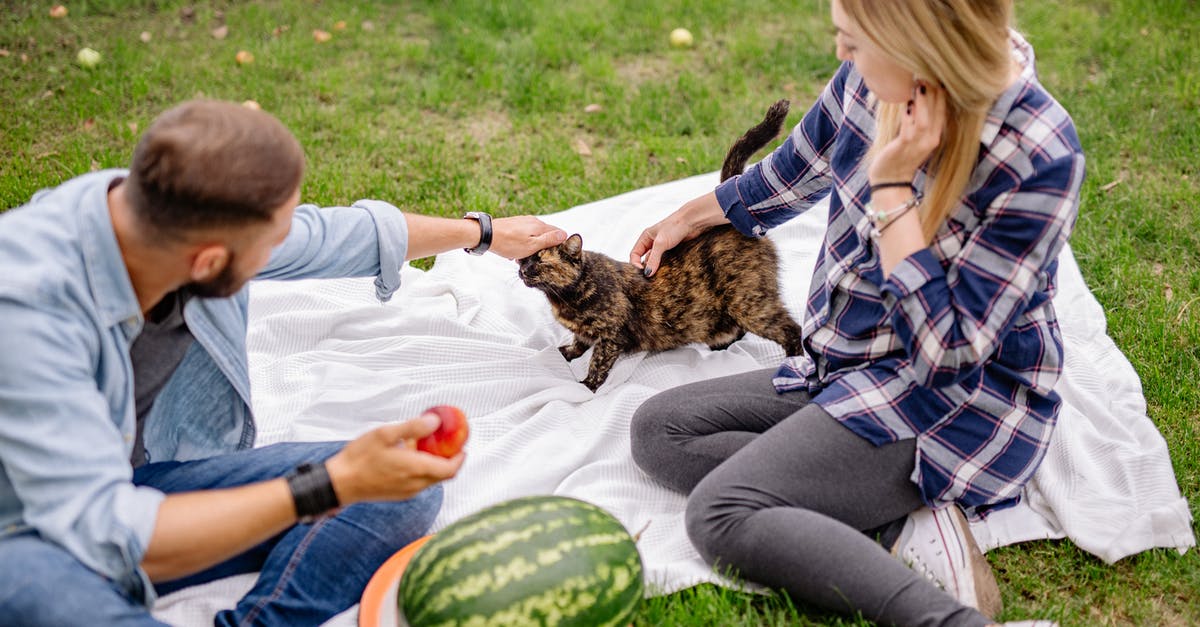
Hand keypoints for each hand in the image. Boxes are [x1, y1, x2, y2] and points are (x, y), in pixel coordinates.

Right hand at [325, 414, 463, 503]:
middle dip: (450, 460)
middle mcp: (415, 484)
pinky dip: (423, 470)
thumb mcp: (385, 433)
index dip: (460, 458)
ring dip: (435, 464)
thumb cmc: (360, 457)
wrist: (340, 483)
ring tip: (426, 446)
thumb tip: (435, 421)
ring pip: (432, 479)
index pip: (450, 469)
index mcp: (415, 469)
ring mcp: (407, 492)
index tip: (463, 445)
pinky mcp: (399, 494)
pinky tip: (410, 456)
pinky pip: (419, 482)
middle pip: (443, 475)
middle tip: (448, 443)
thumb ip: (413, 428)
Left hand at [489, 216, 566, 258]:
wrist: (486, 235)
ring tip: (523, 256)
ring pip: (534, 234)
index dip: (560, 243)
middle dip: (544, 245)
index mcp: (539, 226)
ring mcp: (523, 221)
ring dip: (532, 245)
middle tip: (536, 257)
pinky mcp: (514, 223)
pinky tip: (515, 250)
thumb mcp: (532, 245)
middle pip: (545, 233)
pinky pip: (524, 234)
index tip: (556, 253)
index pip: (558, 232)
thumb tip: (564, 234)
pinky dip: (522, 243)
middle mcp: (533, 220)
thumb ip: (549, 240)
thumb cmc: (508, 243)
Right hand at [629, 192, 725, 275]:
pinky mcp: (672, 250)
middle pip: (644, 259)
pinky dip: (664, 268)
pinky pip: (665, 262)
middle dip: (645, 268)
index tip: (641, 273)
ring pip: (654, 261)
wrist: (693, 222)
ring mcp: (662, 247)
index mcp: (645, 238)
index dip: (635, 264)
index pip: (634, 254)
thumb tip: (647, 273)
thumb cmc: (675, 226)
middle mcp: (652, 242)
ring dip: (655, 269)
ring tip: (657, 278)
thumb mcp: (661, 243)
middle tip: (648, 279)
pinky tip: (666, 273)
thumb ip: (654, 259)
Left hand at [868, 81, 946, 184]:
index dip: (942, 92)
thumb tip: (917, 95)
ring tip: (919, 82)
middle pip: (937, 111)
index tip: (938, 74)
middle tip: (928, 71)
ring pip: (925, 118)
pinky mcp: (903, 147)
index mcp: (935, 135)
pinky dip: (910, 114)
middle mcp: (930, 139)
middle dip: (934, 91)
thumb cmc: (900, 154)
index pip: (943, 109)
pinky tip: (908, 102)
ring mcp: (918, 144)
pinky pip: (909, 128)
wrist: (890, 179)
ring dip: (922, 100)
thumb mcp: (915, 136)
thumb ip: (919, 118)